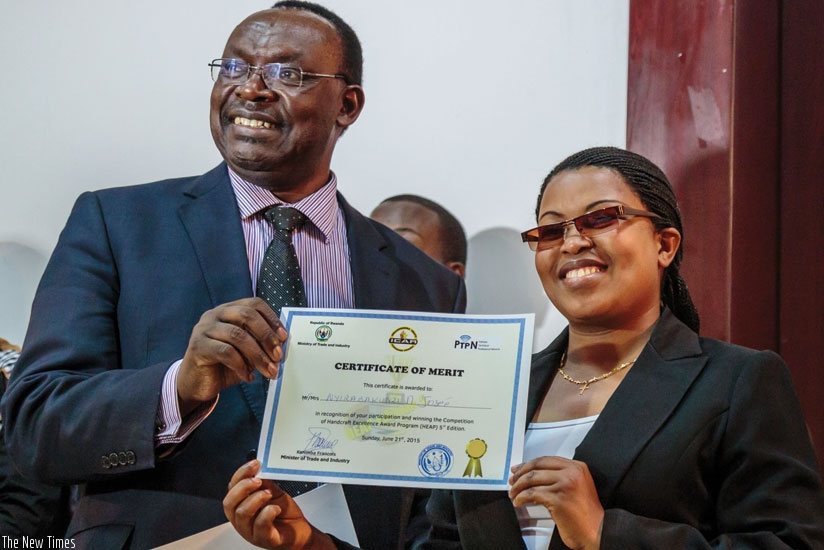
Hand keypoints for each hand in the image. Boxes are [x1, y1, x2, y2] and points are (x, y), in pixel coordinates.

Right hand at [177, 298, 286, 412]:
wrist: (196, 383)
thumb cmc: (224, 365)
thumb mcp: (246, 351)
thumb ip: (259, 343)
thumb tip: (282, 345)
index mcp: (228, 310)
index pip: (254, 304)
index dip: (271, 318)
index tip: (284, 337)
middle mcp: (214, 314)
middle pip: (246, 315)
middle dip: (267, 336)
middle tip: (278, 356)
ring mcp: (204, 329)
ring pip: (238, 335)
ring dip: (258, 355)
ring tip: (269, 371)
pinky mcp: (198, 346)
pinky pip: (226, 352)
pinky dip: (242, 366)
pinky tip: (248, 377)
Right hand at [224, 459, 335, 549]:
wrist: (300, 532)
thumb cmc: (284, 514)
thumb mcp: (273, 492)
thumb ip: (264, 483)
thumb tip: (258, 468)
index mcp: (241, 506)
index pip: (231, 489)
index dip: (240, 474)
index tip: (254, 464)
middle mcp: (242, 520)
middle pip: (229, 503)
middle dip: (243, 487)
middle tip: (258, 480)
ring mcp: (251, 532)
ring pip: (241, 514)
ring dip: (256, 499)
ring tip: (269, 494)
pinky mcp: (265, 539)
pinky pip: (260, 526)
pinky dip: (268, 513)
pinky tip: (276, 508)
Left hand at [509, 456, 603, 549]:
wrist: (598, 531)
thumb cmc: (586, 514)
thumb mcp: (576, 487)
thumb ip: (560, 478)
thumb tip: (533, 476)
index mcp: (577, 467)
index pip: (546, 460)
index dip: (528, 464)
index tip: (517, 469)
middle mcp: (572, 472)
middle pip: (537, 466)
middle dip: (520, 473)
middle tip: (512, 481)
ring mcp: (565, 484)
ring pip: (532, 479)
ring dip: (518, 487)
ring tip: (513, 494)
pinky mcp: (557, 498)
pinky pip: (532, 493)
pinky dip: (521, 497)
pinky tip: (518, 502)